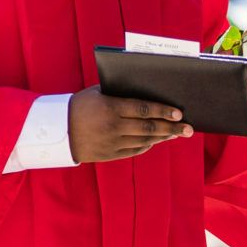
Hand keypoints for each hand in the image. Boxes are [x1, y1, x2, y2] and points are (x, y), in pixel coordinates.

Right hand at [69, 85, 191, 161]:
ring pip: (145, 141)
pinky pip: (135, 150)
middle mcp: (114, 127)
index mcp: (111, 108)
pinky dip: (148, 145)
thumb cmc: (79, 106)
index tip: (179, 113)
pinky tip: (157, 141)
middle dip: (172, 128)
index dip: (164, 111)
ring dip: (163, 137)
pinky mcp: (110, 154)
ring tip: (176, 134)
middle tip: (188, 129)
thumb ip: (119, 92)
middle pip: (149, 128)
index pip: (144, 109)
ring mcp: (112, 143)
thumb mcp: (98, 93)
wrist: (58, 131)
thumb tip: (145, 91)